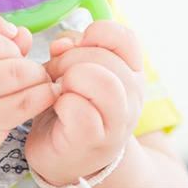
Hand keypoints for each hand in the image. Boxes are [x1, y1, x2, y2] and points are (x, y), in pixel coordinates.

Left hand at [24, 20, 144, 184]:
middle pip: (104, 57)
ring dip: (68, 78)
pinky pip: (79, 110)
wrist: (65, 154)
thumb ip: (70, 48)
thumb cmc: (70, 103)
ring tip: (58, 89)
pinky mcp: (90, 141)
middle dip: (68, 58)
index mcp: (129, 72)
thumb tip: (62, 44)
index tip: (77, 44)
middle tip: (56, 74)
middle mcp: (131, 96)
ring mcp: (115, 122)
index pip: (125, 37)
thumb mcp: (74, 66)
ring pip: (101, 81)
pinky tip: (56, 108)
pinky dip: (61, 103)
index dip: (96, 33)